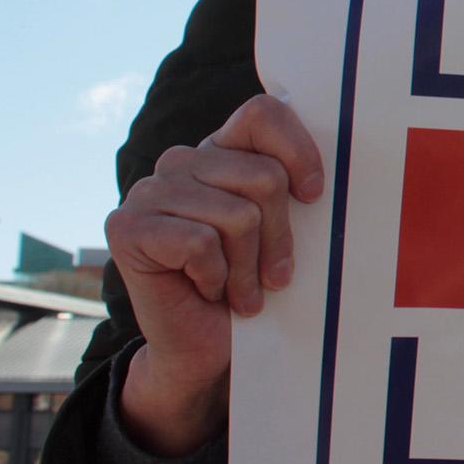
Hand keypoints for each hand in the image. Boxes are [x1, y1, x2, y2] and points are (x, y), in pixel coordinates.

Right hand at [106, 93, 323, 455]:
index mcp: (222, 150)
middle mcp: (182, 161)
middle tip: (274, 275)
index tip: (314, 196)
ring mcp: (148, 190)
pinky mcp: (126, 226)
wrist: (207, 349)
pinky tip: (208, 290)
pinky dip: (216, 277)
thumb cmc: (256, 286)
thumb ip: (297, 192)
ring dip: (248, 267)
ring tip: (244, 291)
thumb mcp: (286, 231)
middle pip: (263, 177)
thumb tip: (338, 179)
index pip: (263, 114)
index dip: (298, 150)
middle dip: (279, 237)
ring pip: (236, 214)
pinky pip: (199, 243)